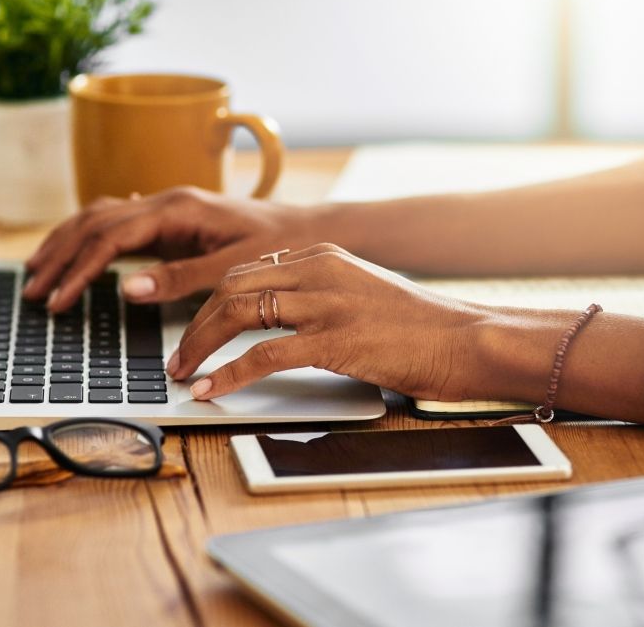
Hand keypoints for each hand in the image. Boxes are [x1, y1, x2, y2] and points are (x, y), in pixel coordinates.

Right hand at [23, 187, 320, 311]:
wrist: (308, 229)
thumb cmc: (278, 246)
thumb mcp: (233, 268)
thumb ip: (180, 278)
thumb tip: (127, 288)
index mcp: (178, 209)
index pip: (110, 237)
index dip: (78, 270)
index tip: (58, 301)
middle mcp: (166, 201)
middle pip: (93, 222)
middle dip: (59, 256)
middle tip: (32, 291)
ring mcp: (167, 207)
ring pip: (100, 216)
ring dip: (66, 243)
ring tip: (38, 272)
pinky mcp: (172, 219)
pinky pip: (117, 221)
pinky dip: (89, 236)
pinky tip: (75, 247)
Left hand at [168, 243, 501, 400]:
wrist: (466, 339)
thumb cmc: (420, 326)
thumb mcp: (361, 293)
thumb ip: (320, 295)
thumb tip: (274, 320)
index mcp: (323, 255)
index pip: (246, 271)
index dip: (209, 302)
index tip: (191, 328)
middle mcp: (319, 270)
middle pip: (232, 287)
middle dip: (194, 323)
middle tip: (177, 356)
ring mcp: (326, 302)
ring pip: (238, 313)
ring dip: (200, 346)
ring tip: (183, 372)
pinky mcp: (335, 339)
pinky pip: (264, 354)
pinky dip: (229, 373)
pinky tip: (212, 388)